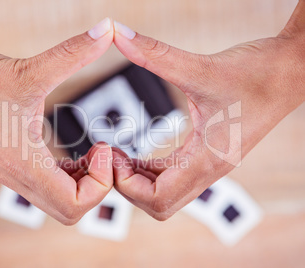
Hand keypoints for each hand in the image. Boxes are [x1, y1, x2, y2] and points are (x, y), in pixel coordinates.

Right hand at [0, 5, 113, 224]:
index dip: (100, 183)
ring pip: (57, 202)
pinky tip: (72, 152)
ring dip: (82, 183)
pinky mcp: (9, 165)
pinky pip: (45, 187)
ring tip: (90, 152)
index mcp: (22, 163)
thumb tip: (108, 30)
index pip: (73, 204)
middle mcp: (16, 177)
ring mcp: (10, 174)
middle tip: (100, 152)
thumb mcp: (28, 69)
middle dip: (96, 187)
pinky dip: (67, 176)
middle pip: (69, 212)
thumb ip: (72, 53)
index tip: (101, 146)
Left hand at [111, 1, 304, 219]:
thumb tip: (118, 34)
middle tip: (112, 155)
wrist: (293, 70)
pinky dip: (151, 171)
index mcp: (209, 159)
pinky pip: (174, 176)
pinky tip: (136, 153)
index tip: (112, 154)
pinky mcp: (209, 156)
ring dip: (138, 180)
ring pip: (166, 194)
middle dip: (129, 187)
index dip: (127, 185)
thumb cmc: (256, 72)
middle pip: (160, 205)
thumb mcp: (201, 67)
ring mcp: (210, 165)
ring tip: (118, 153)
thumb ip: (156, 54)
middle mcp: (210, 170)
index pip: (159, 199)